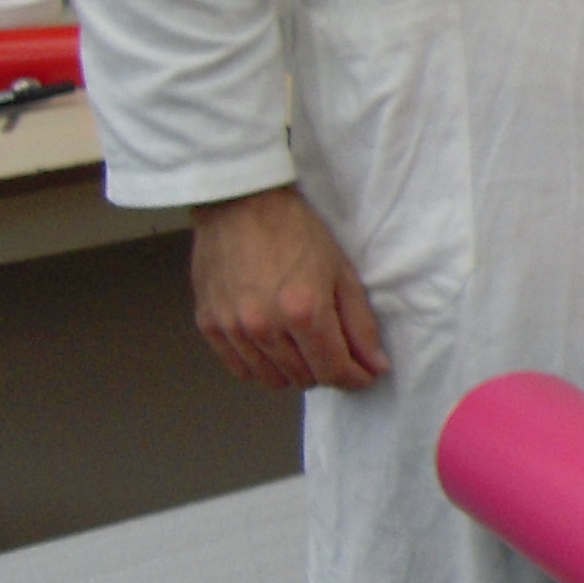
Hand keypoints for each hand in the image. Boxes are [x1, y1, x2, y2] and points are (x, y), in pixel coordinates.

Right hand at [189, 186, 387, 390]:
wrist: (240, 203)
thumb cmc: (296, 231)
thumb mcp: (342, 272)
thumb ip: (360, 324)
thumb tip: (375, 366)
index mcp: (303, 312)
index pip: (334, 370)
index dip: (355, 377)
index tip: (363, 372)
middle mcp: (264, 326)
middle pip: (304, 378)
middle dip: (327, 371)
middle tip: (334, 351)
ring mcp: (231, 328)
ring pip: (272, 379)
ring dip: (295, 372)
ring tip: (304, 348)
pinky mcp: (208, 324)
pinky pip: (239, 368)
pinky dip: (262, 367)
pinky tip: (274, 349)